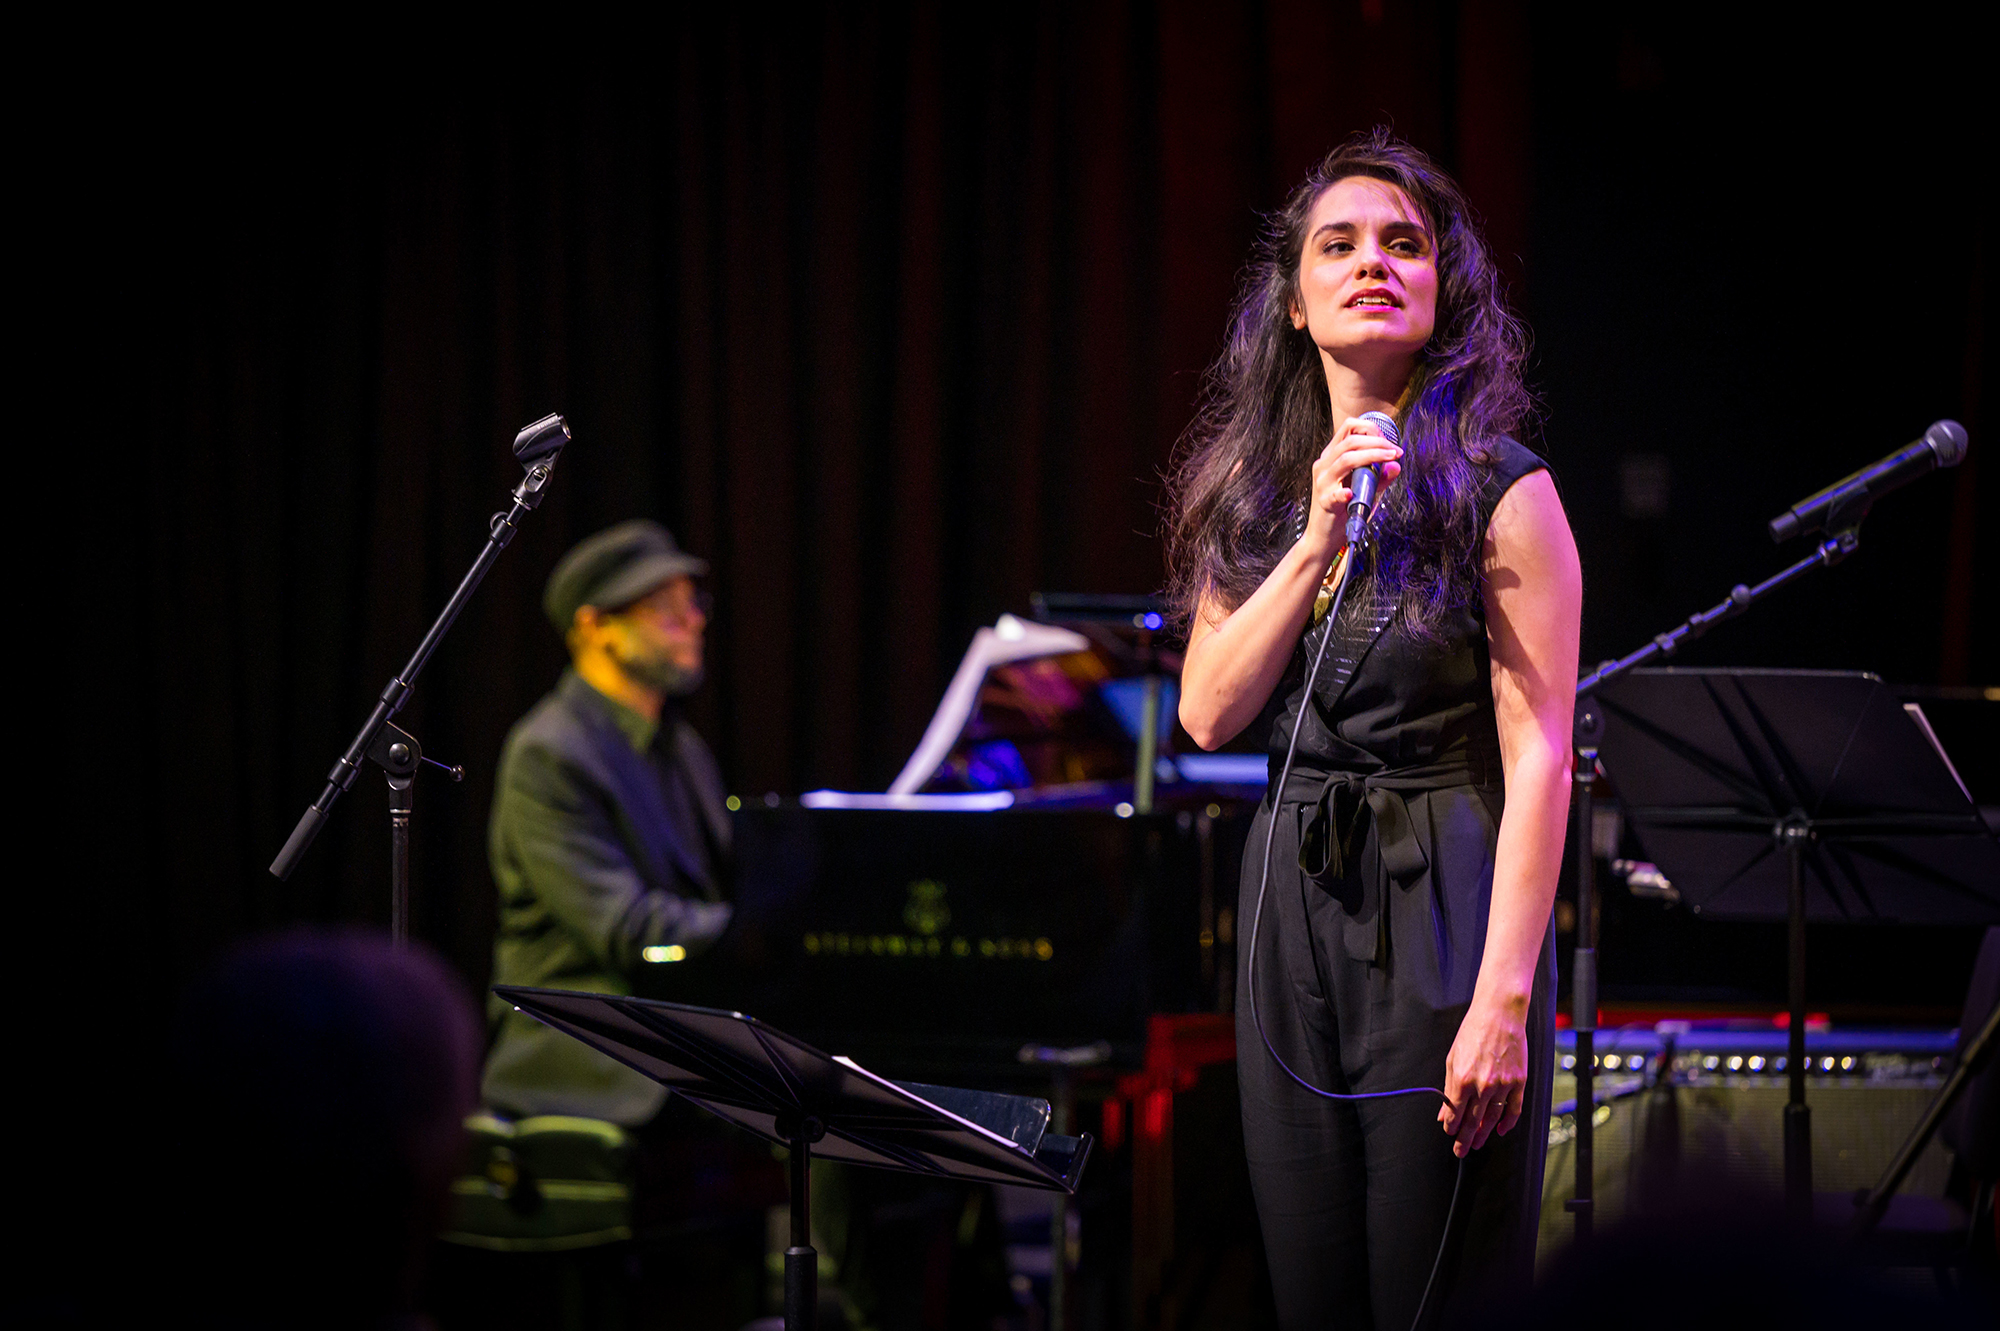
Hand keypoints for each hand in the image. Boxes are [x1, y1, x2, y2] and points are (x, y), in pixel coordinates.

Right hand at [1303, 416, 1402, 563]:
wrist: (1324, 537)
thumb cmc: (1344, 510)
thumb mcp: (1365, 490)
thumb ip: (1379, 477)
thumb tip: (1396, 465)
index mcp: (1332, 457)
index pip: (1348, 428)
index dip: (1370, 429)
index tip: (1389, 441)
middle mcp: (1324, 465)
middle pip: (1350, 441)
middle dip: (1377, 441)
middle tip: (1395, 451)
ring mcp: (1322, 483)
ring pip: (1345, 459)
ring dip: (1371, 456)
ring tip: (1389, 459)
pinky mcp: (1324, 502)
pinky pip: (1334, 494)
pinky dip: (1344, 492)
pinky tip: (1352, 494)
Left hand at [1438, 994, 1528, 1157]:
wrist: (1499, 1015)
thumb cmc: (1473, 1032)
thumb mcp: (1452, 1058)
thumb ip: (1449, 1088)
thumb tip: (1444, 1112)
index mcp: (1463, 1079)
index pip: (1455, 1113)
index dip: (1451, 1127)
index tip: (1450, 1133)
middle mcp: (1483, 1085)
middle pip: (1473, 1121)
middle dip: (1465, 1139)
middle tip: (1461, 1151)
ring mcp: (1503, 1085)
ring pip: (1492, 1119)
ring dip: (1484, 1134)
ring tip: (1477, 1144)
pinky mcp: (1519, 1082)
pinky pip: (1514, 1109)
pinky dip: (1508, 1123)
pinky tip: (1500, 1130)